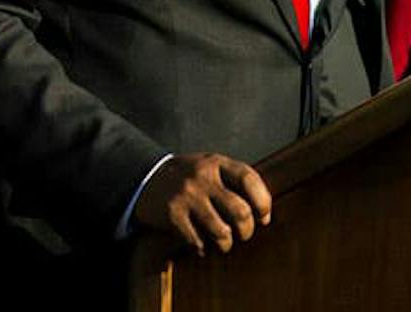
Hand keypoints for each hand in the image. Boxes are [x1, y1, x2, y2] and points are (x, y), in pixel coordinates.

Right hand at [132, 152, 272, 256]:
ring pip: (221, 230)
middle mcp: (202, 177)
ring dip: (226, 244)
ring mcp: (187, 195)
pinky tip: (202, 246)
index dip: (263, 200)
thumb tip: (264, 213)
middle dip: (246, 229)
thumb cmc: (188, 176)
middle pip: (240, 210)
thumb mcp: (210, 166)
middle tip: (244, 234)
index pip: (249, 178)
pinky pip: (197, 240)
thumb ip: (233, 180)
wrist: (146, 177)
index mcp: (216, 162)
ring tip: (225, 244)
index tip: (264, 216)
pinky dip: (203, 248)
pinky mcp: (172, 214)